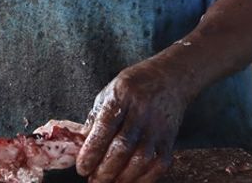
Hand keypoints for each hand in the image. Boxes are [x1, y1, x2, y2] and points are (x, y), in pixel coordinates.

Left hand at [77, 58, 188, 182]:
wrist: (169, 78)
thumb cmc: (133, 86)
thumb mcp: (108, 93)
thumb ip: (95, 119)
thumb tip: (81, 147)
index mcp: (121, 95)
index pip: (105, 127)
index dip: (92, 151)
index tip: (82, 168)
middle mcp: (141, 111)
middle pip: (123, 146)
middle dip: (105, 169)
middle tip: (93, 180)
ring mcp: (158, 125)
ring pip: (141, 158)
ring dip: (123, 177)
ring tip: (109, 182)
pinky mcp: (170, 138)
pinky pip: (159, 164)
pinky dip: (144, 178)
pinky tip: (130, 181)